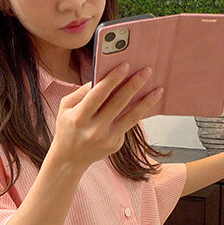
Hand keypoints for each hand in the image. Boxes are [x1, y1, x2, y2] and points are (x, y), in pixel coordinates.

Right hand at [49, 62, 163, 169]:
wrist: (69, 159)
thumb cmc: (67, 128)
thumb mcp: (65, 108)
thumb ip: (81, 92)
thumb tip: (102, 78)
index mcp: (79, 118)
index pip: (98, 95)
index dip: (112, 80)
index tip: (125, 66)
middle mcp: (94, 129)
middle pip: (118, 103)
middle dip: (133, 85)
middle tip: (146, 71)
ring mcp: (106, 139)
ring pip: (131, 117)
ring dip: (146, 102)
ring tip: (158, 89)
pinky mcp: (115, 144)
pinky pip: (128, 125)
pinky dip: (138, 112)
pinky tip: (147, 102)